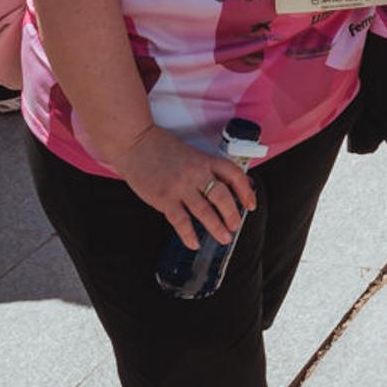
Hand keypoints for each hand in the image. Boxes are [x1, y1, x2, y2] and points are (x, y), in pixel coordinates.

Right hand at [107, 125, 256, 251]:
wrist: (135, 142)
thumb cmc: (161, 147)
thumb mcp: (190, 153)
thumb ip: (205, 168)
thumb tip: (223, 185)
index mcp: (205, 160)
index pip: (234, 175)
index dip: (246, 191)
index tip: (251, 205)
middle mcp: (196, 173)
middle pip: (222, 196)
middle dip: (232, 215)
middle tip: (234, 227)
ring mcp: (180, 187)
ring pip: (204, 211)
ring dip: (216, 227)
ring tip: (223, 238)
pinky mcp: (164, 198)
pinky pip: (180, 220)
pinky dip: (188, 234)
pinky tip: (194, 243)